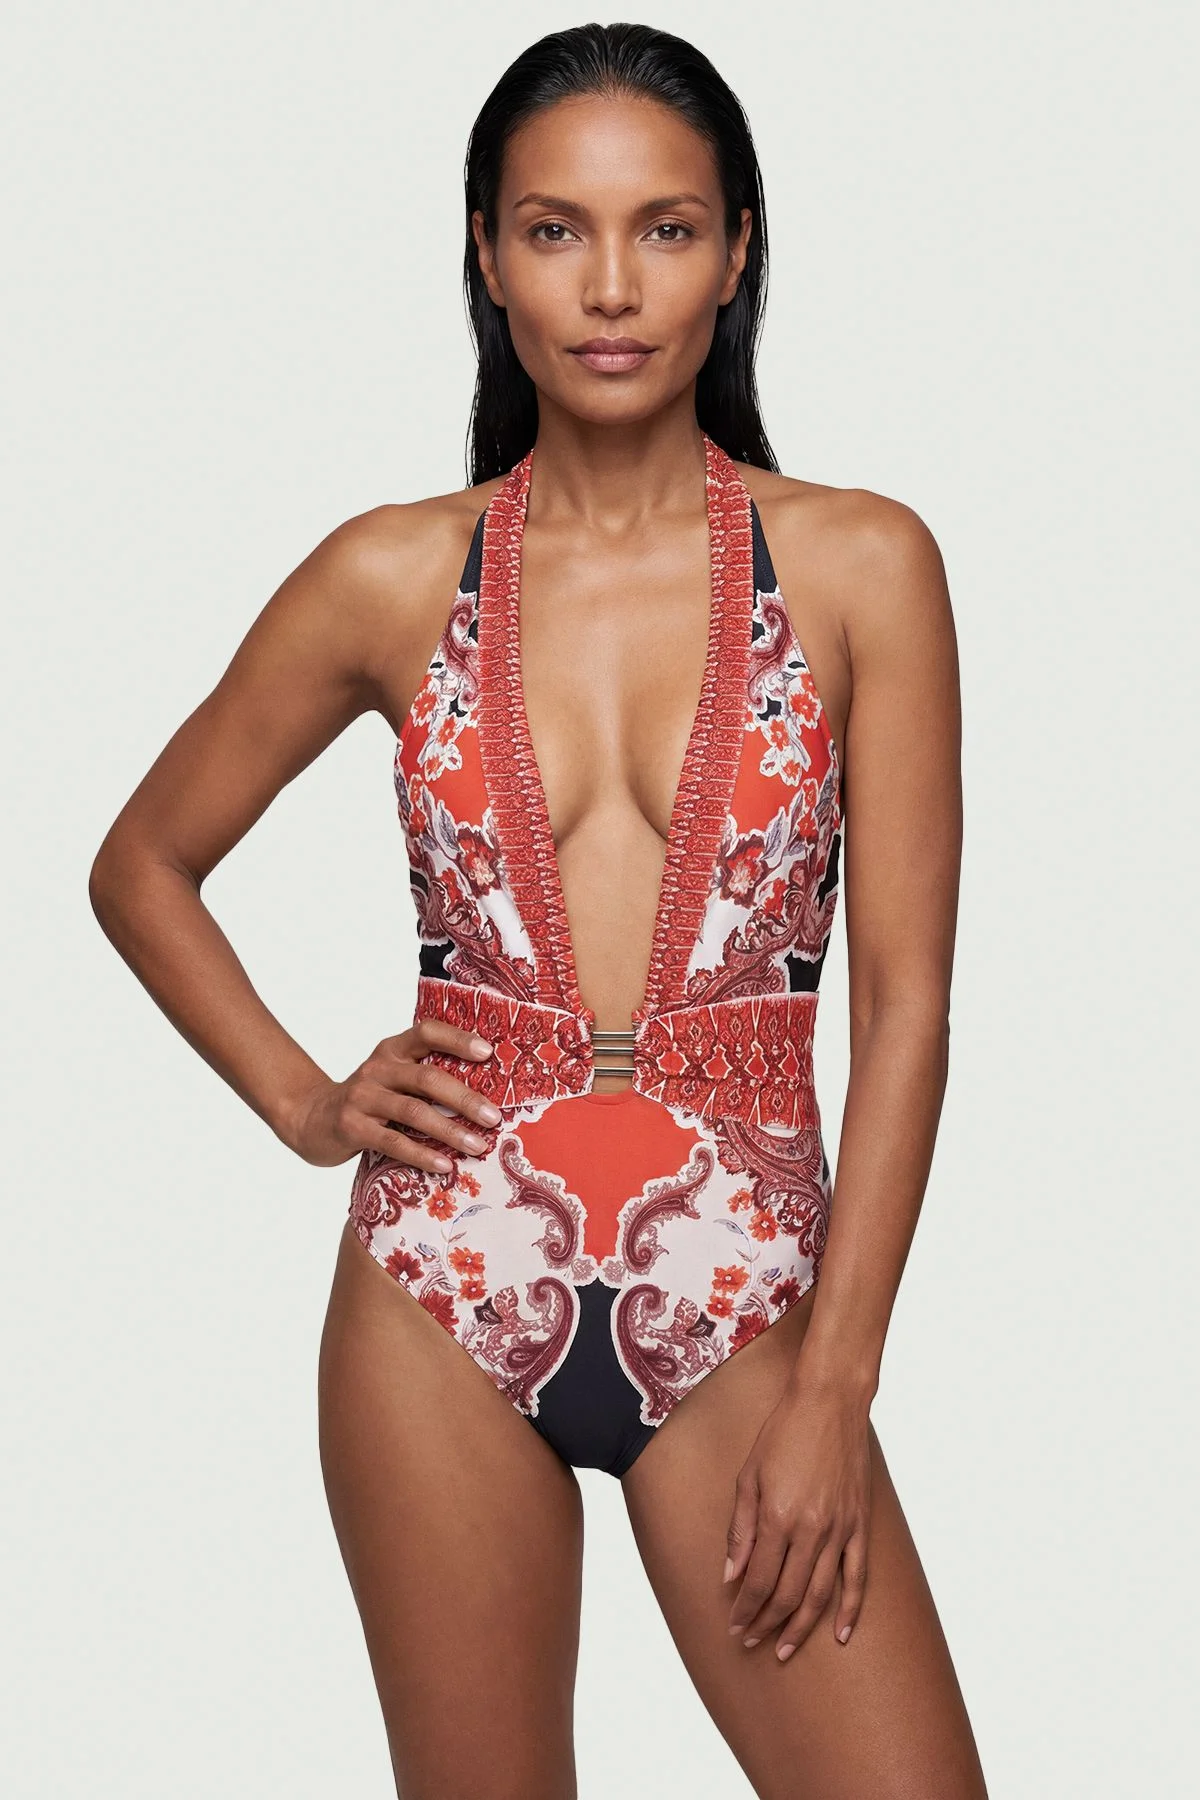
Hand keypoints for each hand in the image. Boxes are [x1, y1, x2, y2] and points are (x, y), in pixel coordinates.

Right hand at [278, 1019, 500, 1169]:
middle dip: (465, 1098)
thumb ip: (424, 1078)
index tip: (487, 1053)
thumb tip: (484, 1096)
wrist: (309, 1118)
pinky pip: (394, 1141)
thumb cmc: (367, 1100)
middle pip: (427, 1078)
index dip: (457, 1039)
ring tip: (477, 1146)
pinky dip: (422, 1154)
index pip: (426, 1032)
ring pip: (414, 1112)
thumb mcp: (391, 1078)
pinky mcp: (352, 1127)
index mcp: (392, 1050)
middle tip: (494, 1117)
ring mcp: (362, 1097)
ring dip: (450, 1130)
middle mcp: (377, 1068)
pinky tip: (445, 1165)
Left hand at [723, 1367, 872, 1660]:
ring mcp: (839, 1529)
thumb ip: (740, 1527)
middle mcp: (810, 1529)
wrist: (830, 1403)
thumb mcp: (748, 1474)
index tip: (734, 1626)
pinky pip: (857, 1576)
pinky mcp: (859, 1524)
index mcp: (777, 1516)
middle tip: (751, 1642)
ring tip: (785, 1650)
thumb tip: (729, 1574)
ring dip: (801, 1627)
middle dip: (766, 1624)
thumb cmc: (783, 1432)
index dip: (745, 1608)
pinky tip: (842, 1634)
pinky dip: (850, 1609)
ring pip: (819, 1594)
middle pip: (786, 1593)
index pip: (758, 1579)